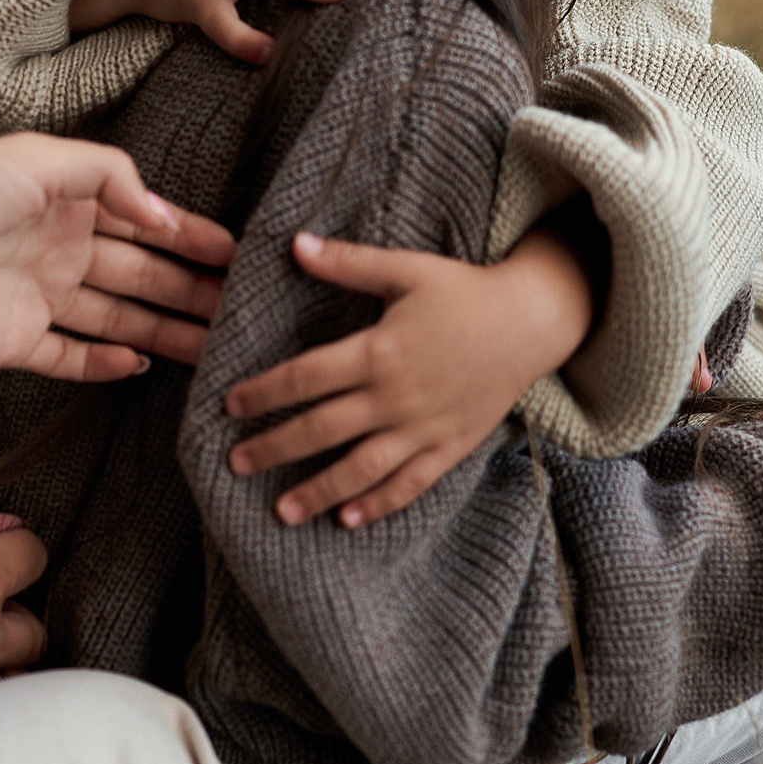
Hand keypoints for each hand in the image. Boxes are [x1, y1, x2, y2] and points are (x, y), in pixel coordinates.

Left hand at [0, 133, 235, 381]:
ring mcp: (40, 297)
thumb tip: (162, 215)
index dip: (191, 238)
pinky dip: (103, 364)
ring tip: (210, 346)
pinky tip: (138, 364)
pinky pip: (68, 357)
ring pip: (117, 319)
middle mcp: (59, 250)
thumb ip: (111, 175)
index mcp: (68, 203)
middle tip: (237, 309)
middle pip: (140, 275)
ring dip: (164, 331)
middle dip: (191, 290)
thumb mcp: (41, 159)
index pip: (145, 223)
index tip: (234, 256)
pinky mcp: (17, 340)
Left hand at [220, 228, 592, 527]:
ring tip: (281, 511)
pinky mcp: (450, 446)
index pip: (306, 377)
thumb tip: (294, 243)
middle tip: (236, 463)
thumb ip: (348, 263)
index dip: (265, 392)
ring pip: (361, 468)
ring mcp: (424, 427)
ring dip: (319, 491)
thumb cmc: (464, 291)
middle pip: (322, 429)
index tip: (230, 405)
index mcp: (379, 350)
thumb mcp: (406, 269)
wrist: (532, 321)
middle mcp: (396, 396)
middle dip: (275, 448)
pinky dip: (379, 504)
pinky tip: (349, 520)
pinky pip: (410, 483)